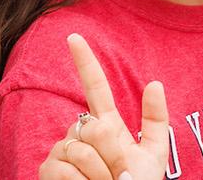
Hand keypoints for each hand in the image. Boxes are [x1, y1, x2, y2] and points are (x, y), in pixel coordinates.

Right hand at [38, 34, 170, 179]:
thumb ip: (156, 122)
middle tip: (120, 177)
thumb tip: (155, 83)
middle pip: (96, 128)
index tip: (74, 37)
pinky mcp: (46, 171)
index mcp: (105, 125)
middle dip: (114, 156)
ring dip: (101, 175)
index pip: (94, 88)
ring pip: (82, 151)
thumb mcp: (154, 156)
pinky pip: (65, 170)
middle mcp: (78, 134)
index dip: (85, 62)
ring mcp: (60, 151)